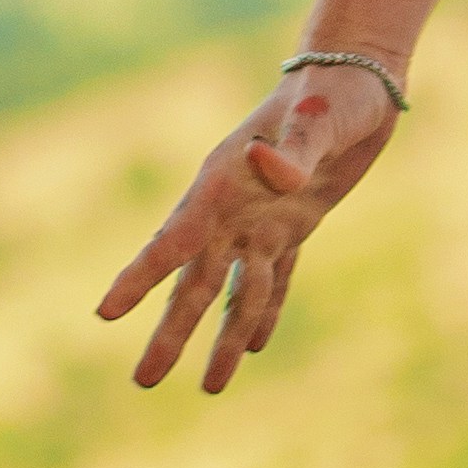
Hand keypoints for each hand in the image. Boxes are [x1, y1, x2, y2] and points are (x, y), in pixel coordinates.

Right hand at [96, 62, 402, 398]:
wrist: (361, 79)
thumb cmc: (337, 89)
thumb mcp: (322, 116)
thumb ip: (296, 147)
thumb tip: (269, 170)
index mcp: (223, 180)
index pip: (172, 237)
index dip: (139, 277)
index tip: (106, 313)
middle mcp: (233, 208)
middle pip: (194, 281)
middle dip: (170, 331)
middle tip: (143, 382)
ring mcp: (262, 220)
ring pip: (234, 292)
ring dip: (222, 338)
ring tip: (210, 389)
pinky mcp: (295, 226)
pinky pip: (275, 279)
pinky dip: (265, 311)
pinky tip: (256, 346)